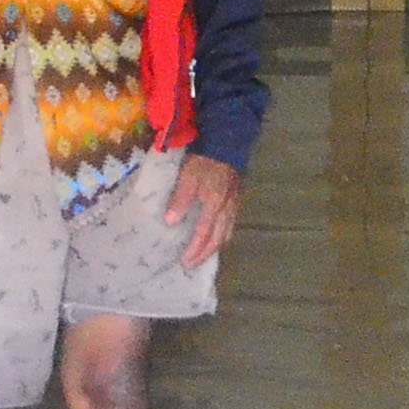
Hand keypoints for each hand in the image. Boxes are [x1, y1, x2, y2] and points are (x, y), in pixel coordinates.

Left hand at [164, 154, 242, 268]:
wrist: (228, 144)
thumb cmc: (205, 160)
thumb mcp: (188, 177)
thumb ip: (180, 199)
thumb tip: (171, 222)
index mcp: (214, 206)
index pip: (204, 235)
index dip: (196, 250)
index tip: (186, 262)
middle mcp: (227, 210)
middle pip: (218, 239)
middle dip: (205, 254)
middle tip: (192, 264)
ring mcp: (234, 205)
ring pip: (227, 233)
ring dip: (215, 247)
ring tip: (203, 254)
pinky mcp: (237, 199)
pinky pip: (231, 224)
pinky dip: (223, 235)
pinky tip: (216, 235)